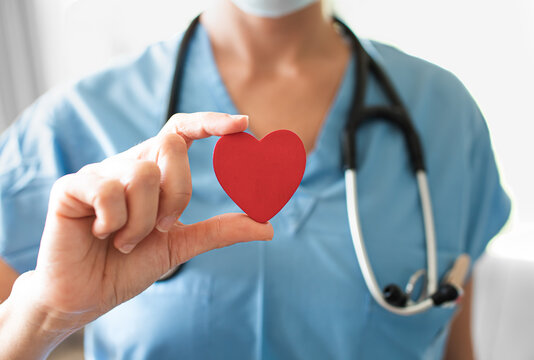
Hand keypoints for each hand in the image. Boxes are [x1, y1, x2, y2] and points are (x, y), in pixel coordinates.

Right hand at [28, 112, 272, 326]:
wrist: (85, 296)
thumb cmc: (128, 265)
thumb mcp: (181, 245)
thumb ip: (221, 231)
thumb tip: (268, 227)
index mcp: (152, 173)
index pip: (180, 130)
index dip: (210, 122)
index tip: (243, 124)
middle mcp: (127, 165)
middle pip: (170, 145)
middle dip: (178, 193)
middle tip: (162, 227)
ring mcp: (98, 173)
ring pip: (143, 174)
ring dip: (144, 221)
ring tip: (125, 240)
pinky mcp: (71, 187)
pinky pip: (109, 190)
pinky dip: (115, 223)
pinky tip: (103, 235)